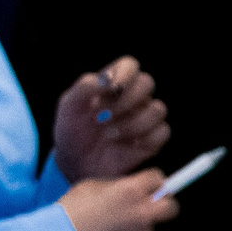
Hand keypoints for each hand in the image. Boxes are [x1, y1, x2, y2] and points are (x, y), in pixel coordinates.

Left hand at [53, 56, 169, 179]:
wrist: (76, 165)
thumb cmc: (72, 132)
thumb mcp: (69, 108)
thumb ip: (84, 87)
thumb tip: (106, 78)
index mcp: (112, 84)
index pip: (129, 65)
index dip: (125, 73)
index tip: (112, 88)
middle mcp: (132, 98)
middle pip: (147, 83)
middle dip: (126, 100)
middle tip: (103, 116)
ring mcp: (144, 118)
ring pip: (157, 109)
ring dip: (133, 123)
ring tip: (108, 135)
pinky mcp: (152, 139)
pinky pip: (162, 132)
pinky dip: (144, 139)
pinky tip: (125, 145)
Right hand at [59, 173, 178, 230]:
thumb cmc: (71, 212)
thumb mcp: (91, 187)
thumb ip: (117, 186)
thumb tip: (130, 189)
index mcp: (131, 191)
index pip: (157, 178)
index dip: (152, 181)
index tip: (148, 185)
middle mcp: (142, 213)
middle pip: (171, 206)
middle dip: (164, 204)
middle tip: (149, 206)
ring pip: (149, 227)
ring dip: (137, 226)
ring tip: (111, 229)